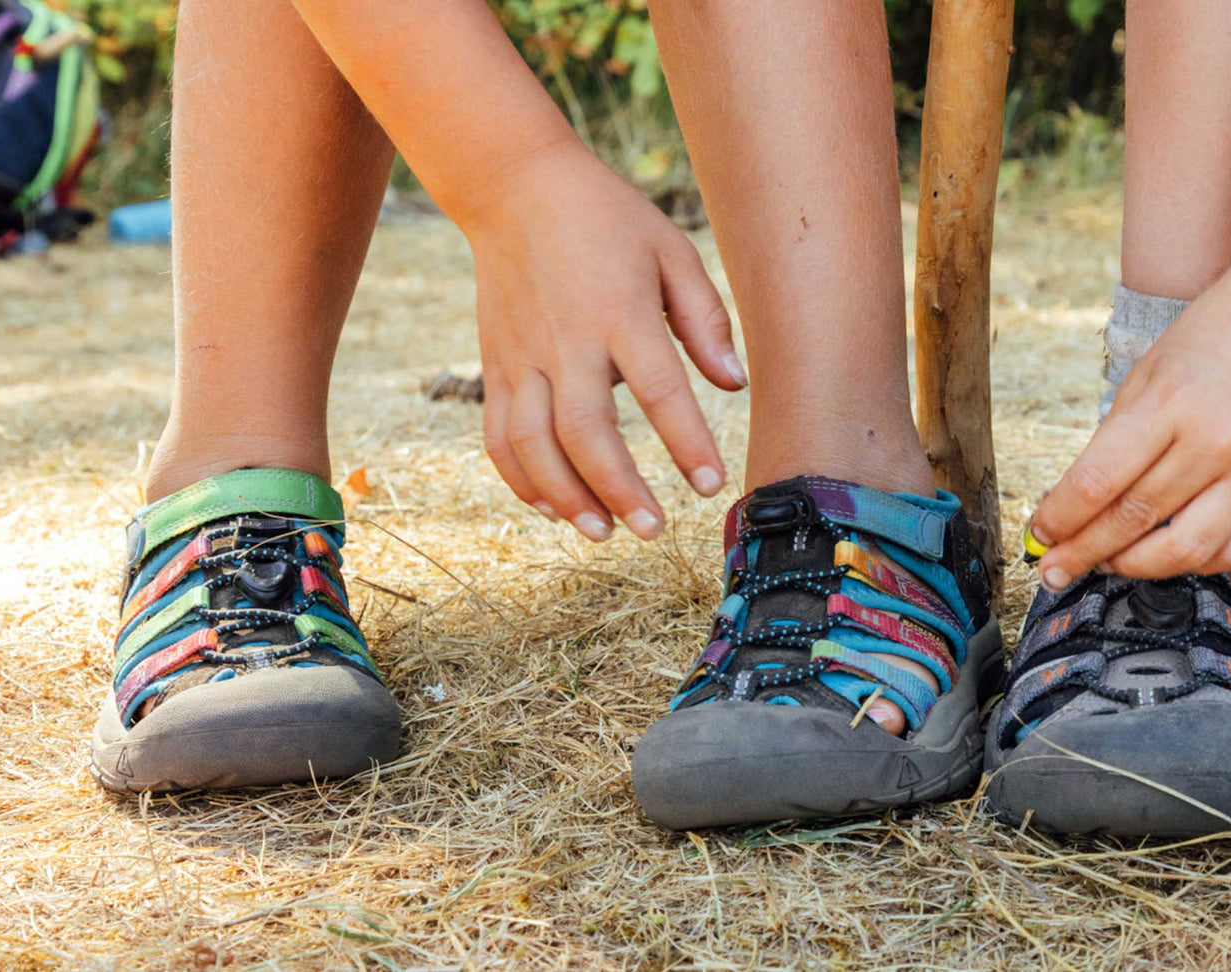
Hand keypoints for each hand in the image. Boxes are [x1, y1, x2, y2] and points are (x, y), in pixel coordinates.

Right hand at [466, 149, 744, 540]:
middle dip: (619, 489)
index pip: (658, 388)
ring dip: (567, 496)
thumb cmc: (607, 219)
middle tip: (654, 530)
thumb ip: (705, 318)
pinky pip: (500, 437)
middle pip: (585, 432)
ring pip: (534, 445)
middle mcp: (565, 340)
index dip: (686, 442)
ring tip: (604, 531)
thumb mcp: (671, 250)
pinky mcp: (496, 366)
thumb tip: (734, 384)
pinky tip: (554, 507)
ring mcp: (522, 357)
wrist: (515, 188)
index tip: (711, 483)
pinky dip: (522, 480)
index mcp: (619, 309)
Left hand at [1028, 266, 1230, 588]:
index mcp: (1172, 403)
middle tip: (1055, 569)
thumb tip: (1078, 503)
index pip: (1098, 483)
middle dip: (1083, 553)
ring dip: (1134, 567)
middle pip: (1134, 522)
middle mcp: (1219, 443)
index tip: (1038, 535)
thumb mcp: (1152, 370)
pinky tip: (1166, 555)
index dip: (1060, 518)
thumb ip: (1117, 439)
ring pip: (1185, 552)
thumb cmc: (1220, 329)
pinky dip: (1193, 563)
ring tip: (1107, 562)